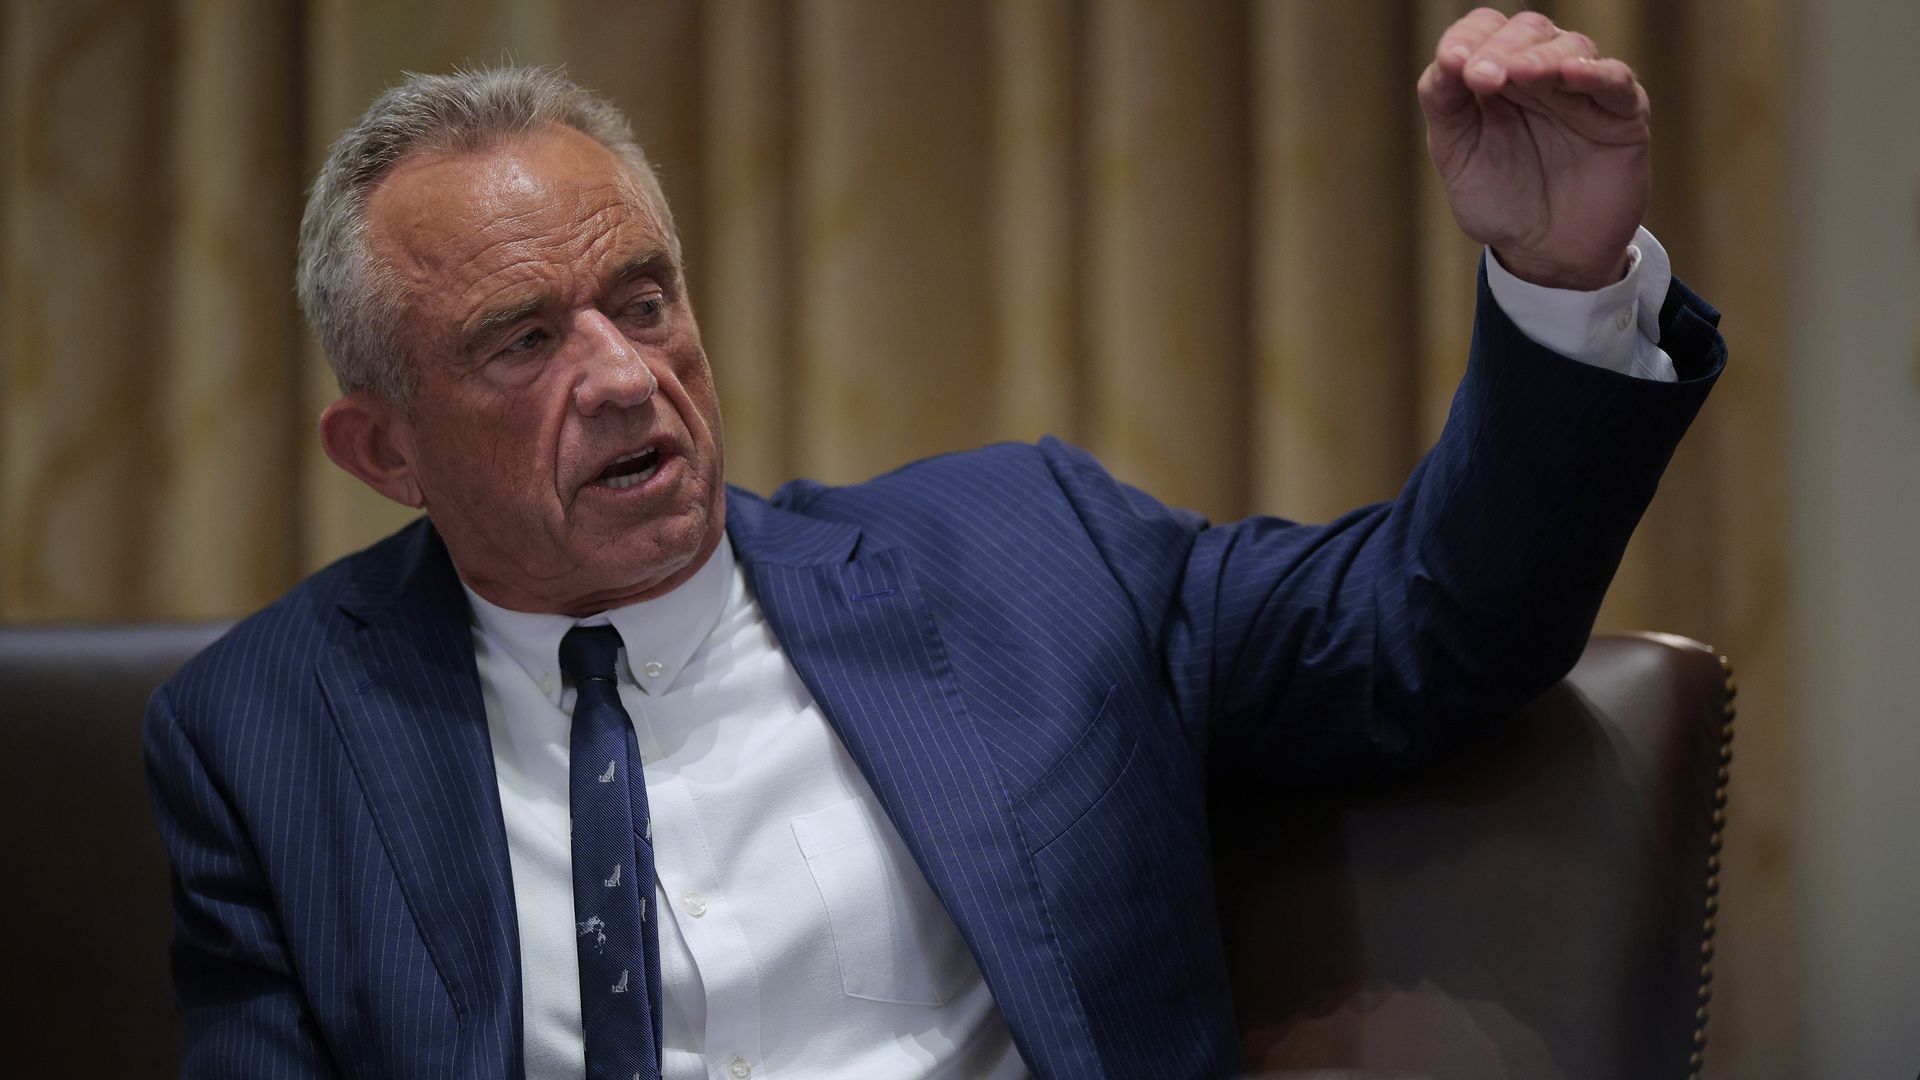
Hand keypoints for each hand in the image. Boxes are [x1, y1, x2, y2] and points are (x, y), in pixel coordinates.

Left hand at [1418, 8, 1650, 290]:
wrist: (1545, 255)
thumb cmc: (1500, 202)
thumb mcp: (1456, 154)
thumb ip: (1444, 104)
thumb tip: (1444, 60)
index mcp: (1496, 77)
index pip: (1484, 31)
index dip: (1468, 37)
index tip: (1452, 63)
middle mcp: (1540, 76)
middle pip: (1527, 31)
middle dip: (1500, 47)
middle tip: (1481, 76)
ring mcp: (1583, 91)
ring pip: (1570, 47)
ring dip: (1540, 56)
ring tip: (1519, 74)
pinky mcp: (1622, 114)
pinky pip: (1615, 80)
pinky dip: (1595, 72)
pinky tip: (1569, 74)